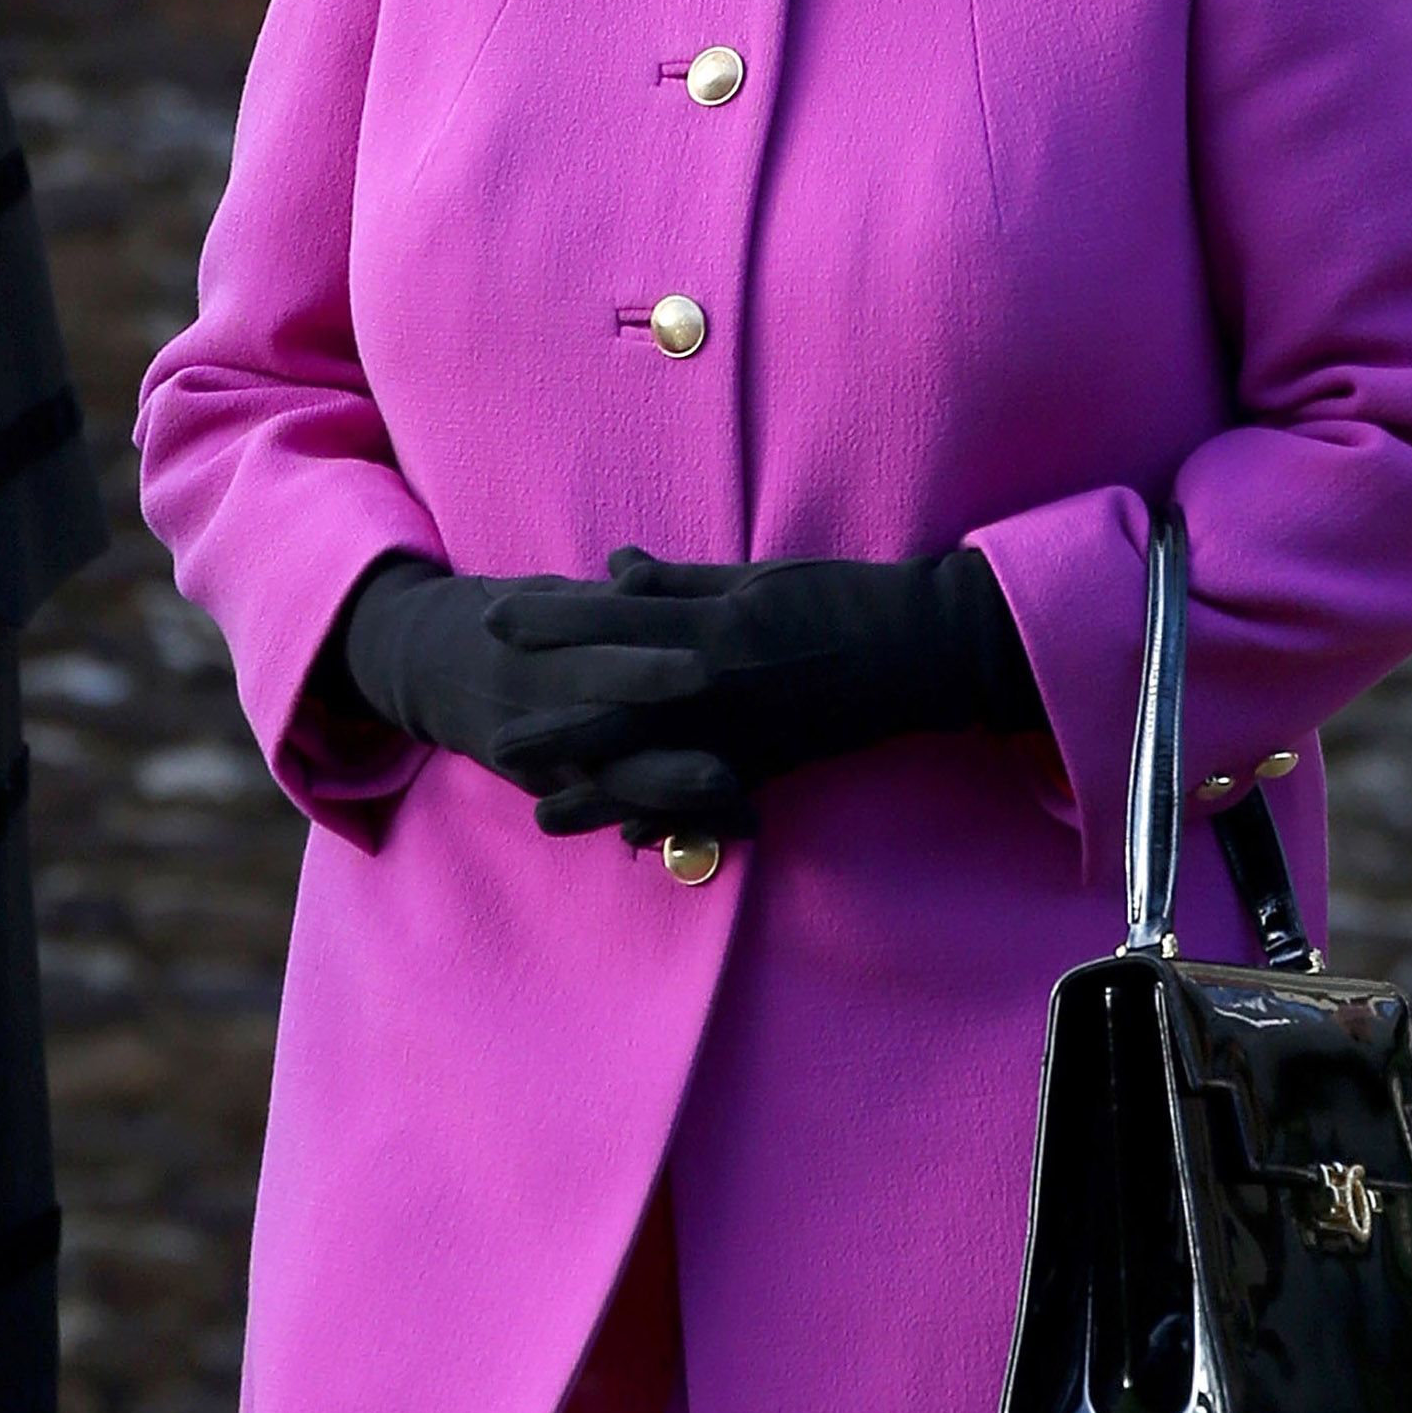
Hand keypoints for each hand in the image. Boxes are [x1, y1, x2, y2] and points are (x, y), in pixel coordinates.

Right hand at [328, 555, 754, 842]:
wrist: (433, 667)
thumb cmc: (516, 618)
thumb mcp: (553, 597)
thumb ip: (606, 599)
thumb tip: (644, 577)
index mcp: (543, 655)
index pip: (599, 663)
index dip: (648, 670)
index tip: (704, 671)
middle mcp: (544, 717)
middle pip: (610, 749)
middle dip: (666, 767)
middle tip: (726, 775)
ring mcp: (549, 762)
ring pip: (615, 792)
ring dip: (677, 805)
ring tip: (739, 812)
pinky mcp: (556, 788)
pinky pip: (614, 812)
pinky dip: (667, 821)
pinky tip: (723, 829)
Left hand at [482, 541, 1040, 807]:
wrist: (918, 648)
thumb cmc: (839, 598)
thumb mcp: (756, 578)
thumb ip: (681, 582)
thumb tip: (615, 571)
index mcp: (709, 622)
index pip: (610, 619)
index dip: (549, 620)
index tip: (494, 617)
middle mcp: (714, 681)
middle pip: (614, 707)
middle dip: (551, 723)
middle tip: (493, 739)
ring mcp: (740, 731)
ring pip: (650, 767)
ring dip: (593, 792)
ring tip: (540, 813)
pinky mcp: (768, 765)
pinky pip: (703, 800)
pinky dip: (665, 819)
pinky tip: (629, 841)